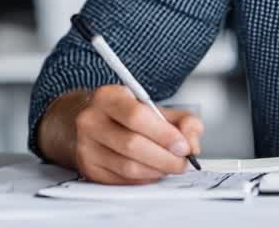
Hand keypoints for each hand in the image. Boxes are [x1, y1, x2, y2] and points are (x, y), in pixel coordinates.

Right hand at [71, 84, 202, 184]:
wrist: (91, 122)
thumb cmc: (125, 114)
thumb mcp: (154, 107)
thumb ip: (182, 120)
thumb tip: (192, 144)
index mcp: (108, 97)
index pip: (136, 116)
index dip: (164, 134)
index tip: (183, 146)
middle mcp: (92, 121)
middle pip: (132, 145)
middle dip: (165, 158)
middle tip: (182, 162)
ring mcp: (86, 147)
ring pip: (127, 167)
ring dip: (157, 171)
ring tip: (170, 166)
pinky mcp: (89, 169)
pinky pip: (122, 181)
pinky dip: (145, 179)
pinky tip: (153, 172)